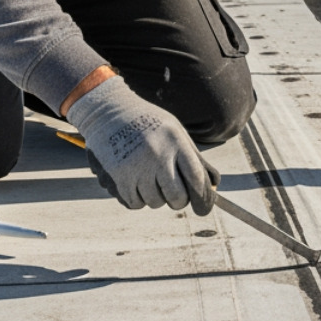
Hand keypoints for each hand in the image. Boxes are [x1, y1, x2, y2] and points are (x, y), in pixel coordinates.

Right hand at [67, 76, 216, 214]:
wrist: (107, 112)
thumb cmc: (148, 123)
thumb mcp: (174, 131)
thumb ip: (194, 158)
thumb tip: (214, 185)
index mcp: (175, 141)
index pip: (196, 178)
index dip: (204, 198)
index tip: (203, 208)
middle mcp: (157, 154)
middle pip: (177, 197)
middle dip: (179, 201)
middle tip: (174, 194)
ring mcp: (137, 166)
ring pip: (155, 202)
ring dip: (155, 197)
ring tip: (149, 177)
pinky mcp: (118, 176)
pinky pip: (135, 203)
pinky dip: (137, 198)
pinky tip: (135, 180)